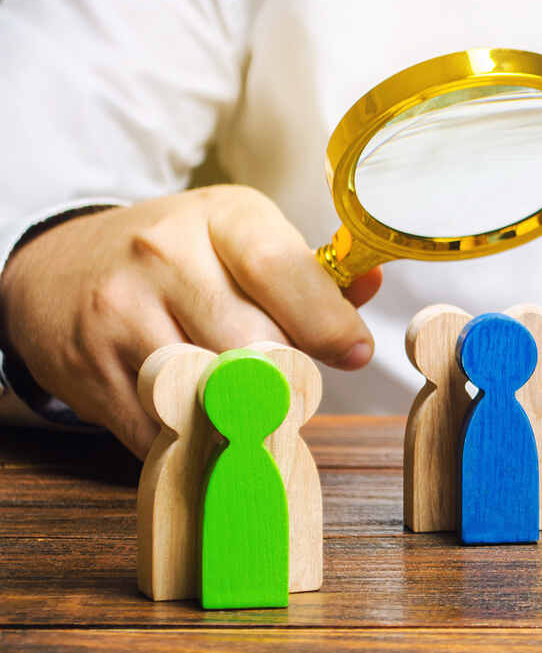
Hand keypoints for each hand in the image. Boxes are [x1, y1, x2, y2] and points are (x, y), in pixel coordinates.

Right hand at [0, 185, 382, 458]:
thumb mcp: (243, 236)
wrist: (62, 267)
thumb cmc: (180, 255)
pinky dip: (194, 435)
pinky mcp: (90, 367)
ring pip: (210, 387)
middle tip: (293, 383)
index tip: (353, 352)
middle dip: (285, 372)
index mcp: (221, 217)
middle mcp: (165, 254)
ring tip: (250, 402)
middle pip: (253, 342)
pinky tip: (202, 418)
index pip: (283, 271)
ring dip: (241, 410)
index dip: (328, 322)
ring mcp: (121, 311)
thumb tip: (368, 289)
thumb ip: (309, 271)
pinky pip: (163, 424)